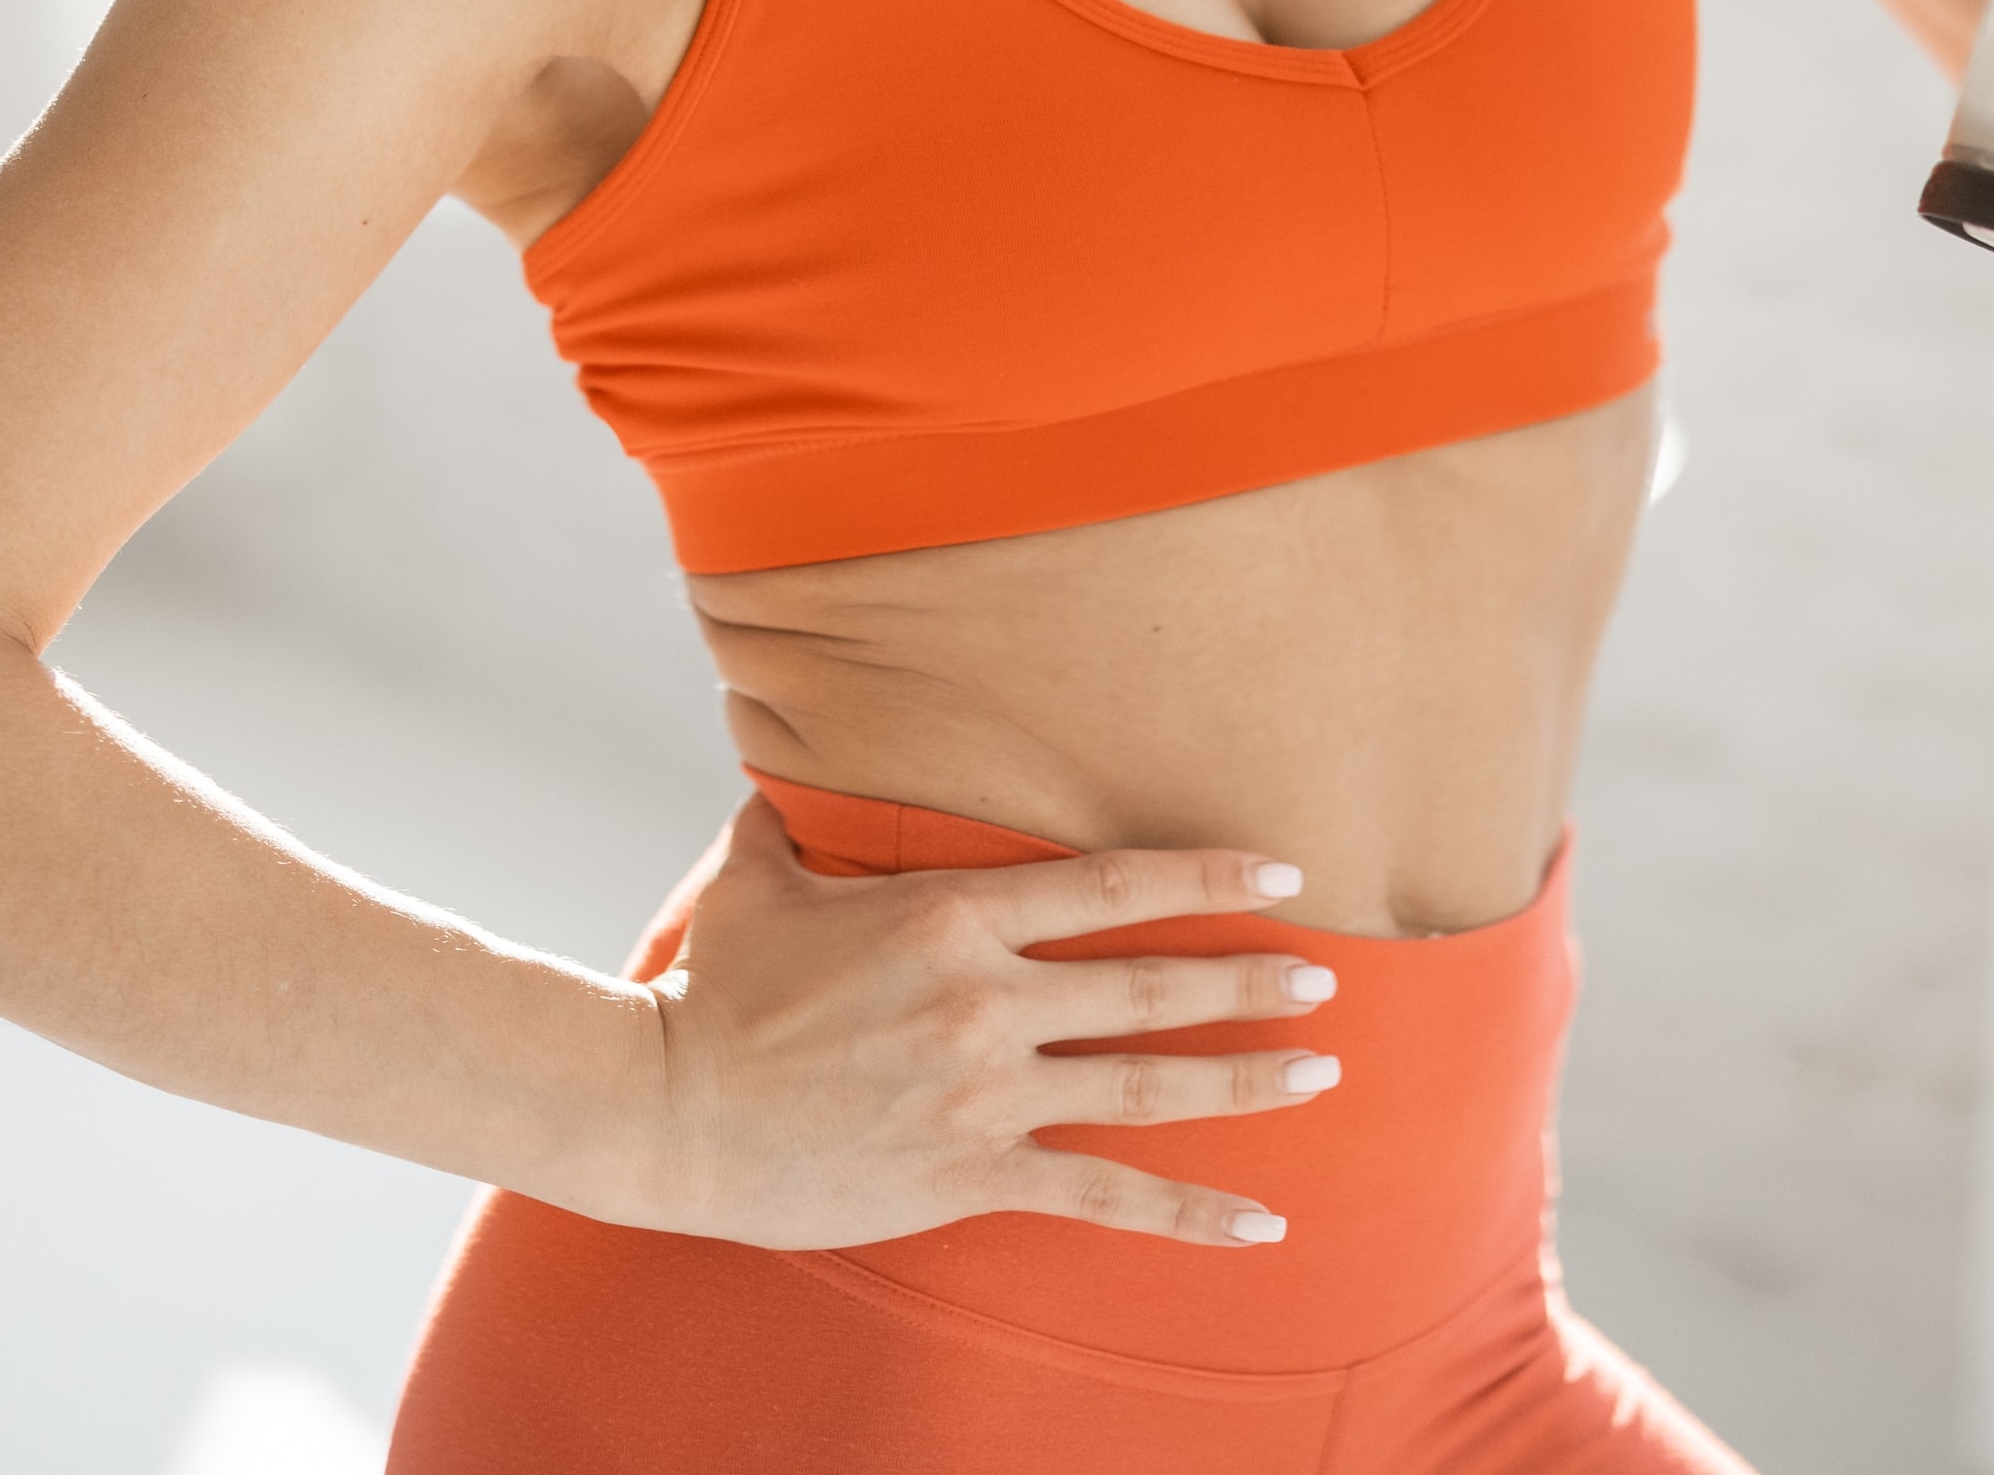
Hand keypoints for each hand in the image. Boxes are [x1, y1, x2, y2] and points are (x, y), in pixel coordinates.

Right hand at [616, 794, 1338, 1252]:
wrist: (666, 1109)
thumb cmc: (712, 987)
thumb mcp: (757, 877)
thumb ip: (793, 821)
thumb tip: (783, 771)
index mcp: (950, 915)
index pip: (1109, 885)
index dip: (1205, 876)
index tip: (1282, 874)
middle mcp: (985, 999)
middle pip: (1151, 983)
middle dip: (1250, 978)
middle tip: (1328, 977)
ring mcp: (984, 1092)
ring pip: (1146, 1083)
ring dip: (1244, 1077)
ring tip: (1320, 1069)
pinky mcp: (968, 1174)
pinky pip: (1102, 1195)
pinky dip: (1190, 1211)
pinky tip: (1262, 1222)